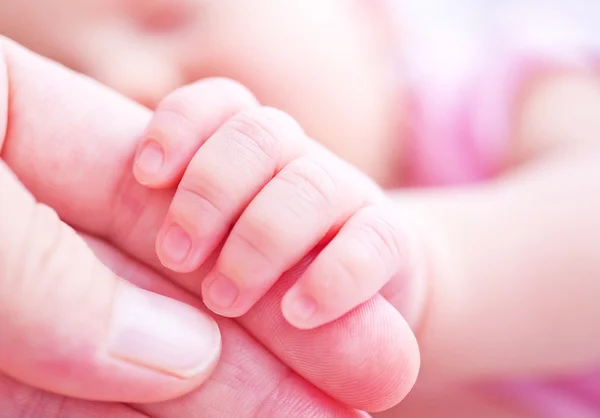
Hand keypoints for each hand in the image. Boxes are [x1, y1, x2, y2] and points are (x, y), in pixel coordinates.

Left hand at [133, 80, 417, 329]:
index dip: (180, 126)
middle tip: (177, 256)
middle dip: (211, 191)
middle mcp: (299, 158)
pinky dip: (333, 276)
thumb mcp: (214, 243)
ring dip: (261, 241)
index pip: (220, 104)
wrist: (358, 295)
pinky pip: (371, 244)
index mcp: (252, 148)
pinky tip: (298, 314)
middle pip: (259, 134)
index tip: (146, 177)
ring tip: (223, 300)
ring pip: (310, 185)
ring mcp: (348, 195)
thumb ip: (179, 233)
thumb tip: (112, 266)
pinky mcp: (390, 241)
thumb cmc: (266, 270)